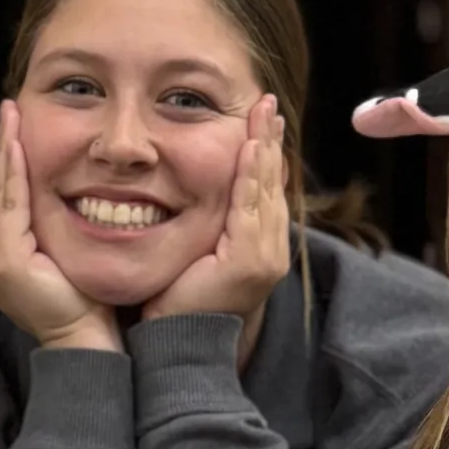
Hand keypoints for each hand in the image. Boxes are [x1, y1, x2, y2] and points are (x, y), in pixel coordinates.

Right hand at [0, 100, 120, 351]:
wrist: (85, 341)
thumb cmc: (86, 303)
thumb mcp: (65, 255)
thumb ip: (55, 228)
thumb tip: (68, 193)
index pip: (3, 197)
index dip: (8, 160)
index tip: (16, 126)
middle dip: (2, 146)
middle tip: (9, 108)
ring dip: (5, 150)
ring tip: (10, 115)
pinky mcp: (4, 259)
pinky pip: (10, 204)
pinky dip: (14, 172)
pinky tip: (18, 143)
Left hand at [141, 95, 291, 324]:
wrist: (177, 345)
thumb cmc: (177, 304)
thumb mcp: (197, 254)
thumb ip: (206, 226)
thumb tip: (192, 194)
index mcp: (259, 247)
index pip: (264, 190)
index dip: (264, 153)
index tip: (262, 119)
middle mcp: (270, 250)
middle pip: (272, 184)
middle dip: (270, 140)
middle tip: (266, 102)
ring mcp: (264, 256)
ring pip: (264, 190)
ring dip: (263, 147)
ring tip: (262, 113)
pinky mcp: (249, 261)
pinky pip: (250, 207)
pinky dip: (250, 174)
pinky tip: (249, 146)